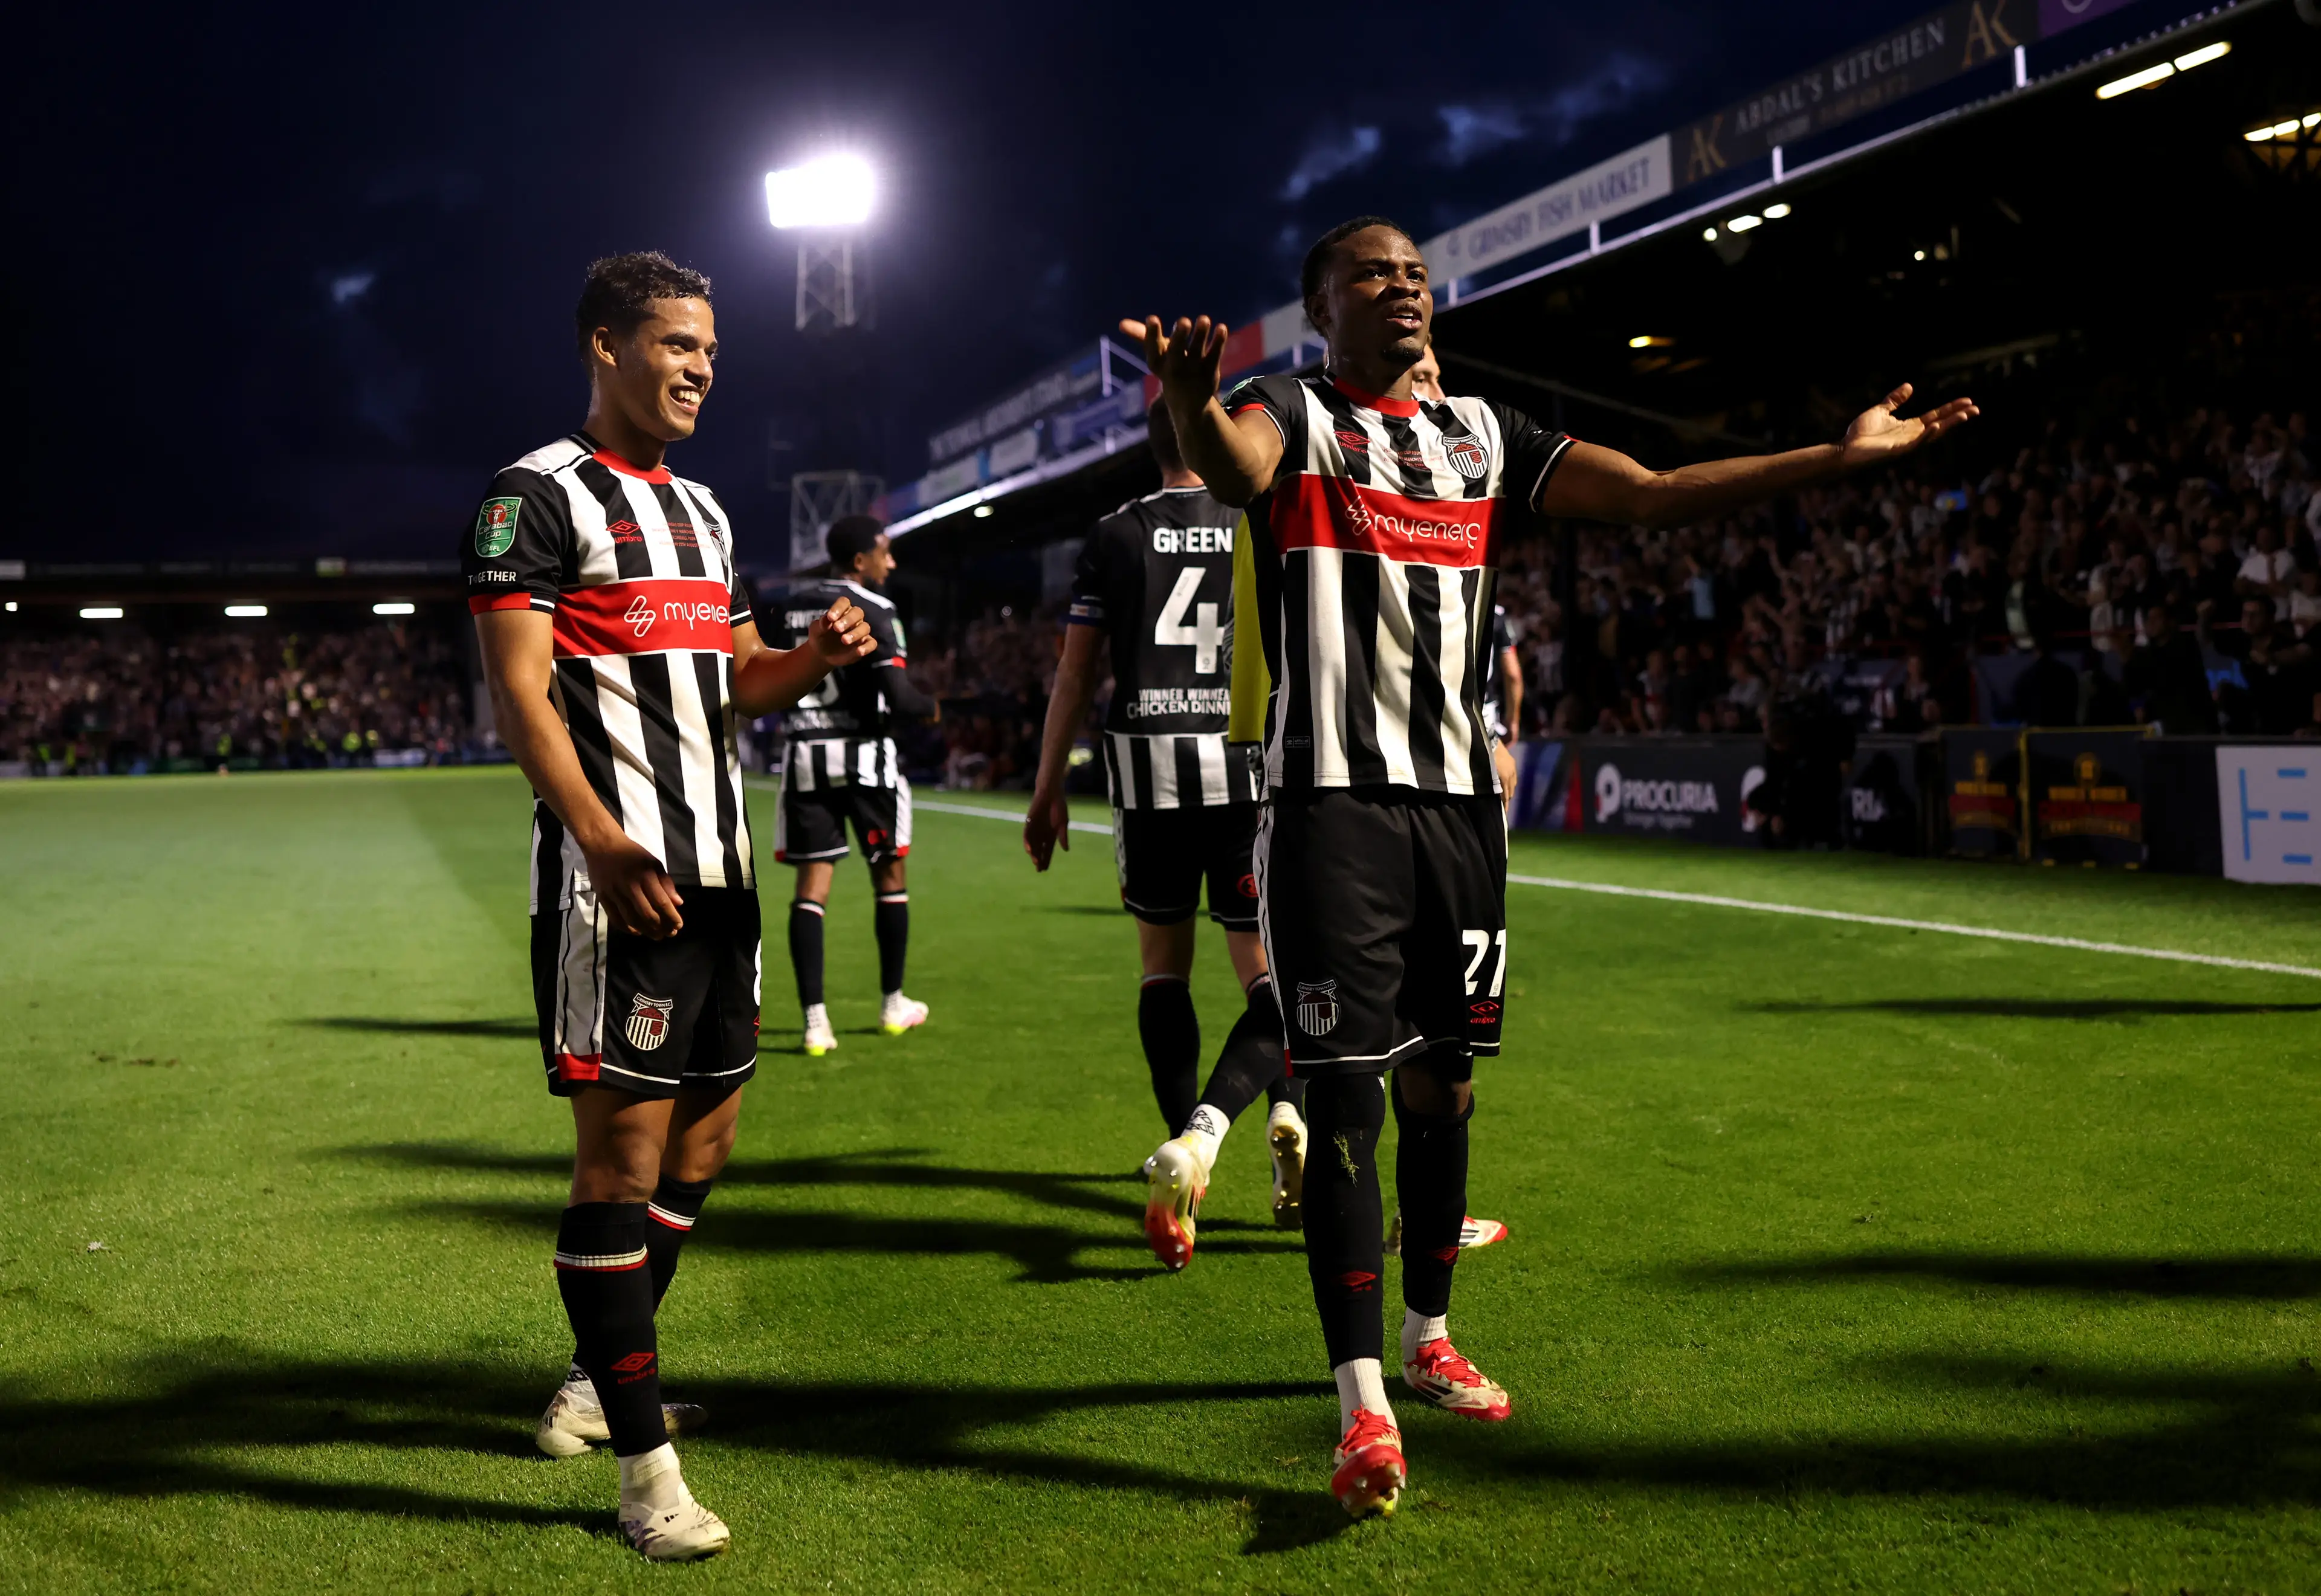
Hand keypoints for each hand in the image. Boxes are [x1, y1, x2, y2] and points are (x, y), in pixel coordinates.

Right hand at [584, 833, 684, 938]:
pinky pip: (615, 918)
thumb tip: (678, 903)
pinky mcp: (602, 897)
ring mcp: (614, 893)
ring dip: (646, 931)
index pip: (661, 902)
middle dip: (661, 927)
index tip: (678, 926)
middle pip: (647, 914)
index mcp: (645, 875)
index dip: (671, 917)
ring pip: (632, 919)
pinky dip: (627, 928)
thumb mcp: (653, 863)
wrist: (602, 845)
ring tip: (657, 936)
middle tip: (669, 933)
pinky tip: (637, 932)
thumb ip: (666, 883)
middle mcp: (630, 885)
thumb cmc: (632, 854)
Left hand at [808, 599, 875, 666]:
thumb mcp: (816, 630)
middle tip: (837, 629)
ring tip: (844, 641)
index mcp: (842, 610)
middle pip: (857, 613)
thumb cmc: (819, 637)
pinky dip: (867, 647)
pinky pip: (871, 643)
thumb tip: (826, 619)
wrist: (822, 654)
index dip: (838, 608)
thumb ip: (821, 624)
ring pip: (865, 628)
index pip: (844, 602)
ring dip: (855, 633)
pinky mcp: (865, 644)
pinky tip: (859, 651)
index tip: (830, 617)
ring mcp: (861, 631)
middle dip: (848, 620)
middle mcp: (854, 619)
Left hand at [1022, 784, 1070, 870]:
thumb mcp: (1063, 823)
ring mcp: (1034, 829)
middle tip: (1039, 869)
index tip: (1045, 870)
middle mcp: (1041, 834)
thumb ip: (1063, 836)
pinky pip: (1027, 835)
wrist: (1051, 794)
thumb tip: (1066, 850)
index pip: (1048, 851)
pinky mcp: (1029, 823)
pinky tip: (1029, 850)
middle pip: (1039, 850)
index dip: (1046, 860)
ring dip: (1033, 853)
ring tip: (1035, 861)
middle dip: (1038, 860)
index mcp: (1051, 836)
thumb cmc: (1059, 807)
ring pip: (1032, 845)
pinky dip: (1027, 843)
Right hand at [1119, 314, 1225, 415]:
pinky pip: (1214, 355)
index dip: (1151, 335)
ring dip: (1200, 335)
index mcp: (1158, 364)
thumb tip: (1121, 324)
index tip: (1152, 318)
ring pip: (1197, 352)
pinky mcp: (1210, 372)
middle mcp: (1175, 369)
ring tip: (1203, 319)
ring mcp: (1193, 371)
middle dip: (1179, 337)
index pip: (1153, 350)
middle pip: (1176, 352)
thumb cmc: (1169, 370)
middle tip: (1183, 320)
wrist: (1188, 403)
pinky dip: (1218, 342)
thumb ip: (1142, 337)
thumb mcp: (1156, 356)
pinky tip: (1221, 328)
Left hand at [1840, 383, 1978, 467]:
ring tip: (1966, 415)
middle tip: (1975, 408)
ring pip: (1933, 434)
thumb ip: (1895, 401)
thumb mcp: (1880, 411)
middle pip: (1940, 424)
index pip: (1935, 416)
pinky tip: (1937, 426)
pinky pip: (1916, 444)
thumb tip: (1909, 386)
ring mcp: (1907, 445)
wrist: (1846, 450)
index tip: (1967, 400)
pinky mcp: (1899, 452)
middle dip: (1957, 417)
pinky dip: (1927, 435)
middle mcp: (1912, 436)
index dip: (1950, 409)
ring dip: (1950, 425)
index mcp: (1909, 427)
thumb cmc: (1861, 434)